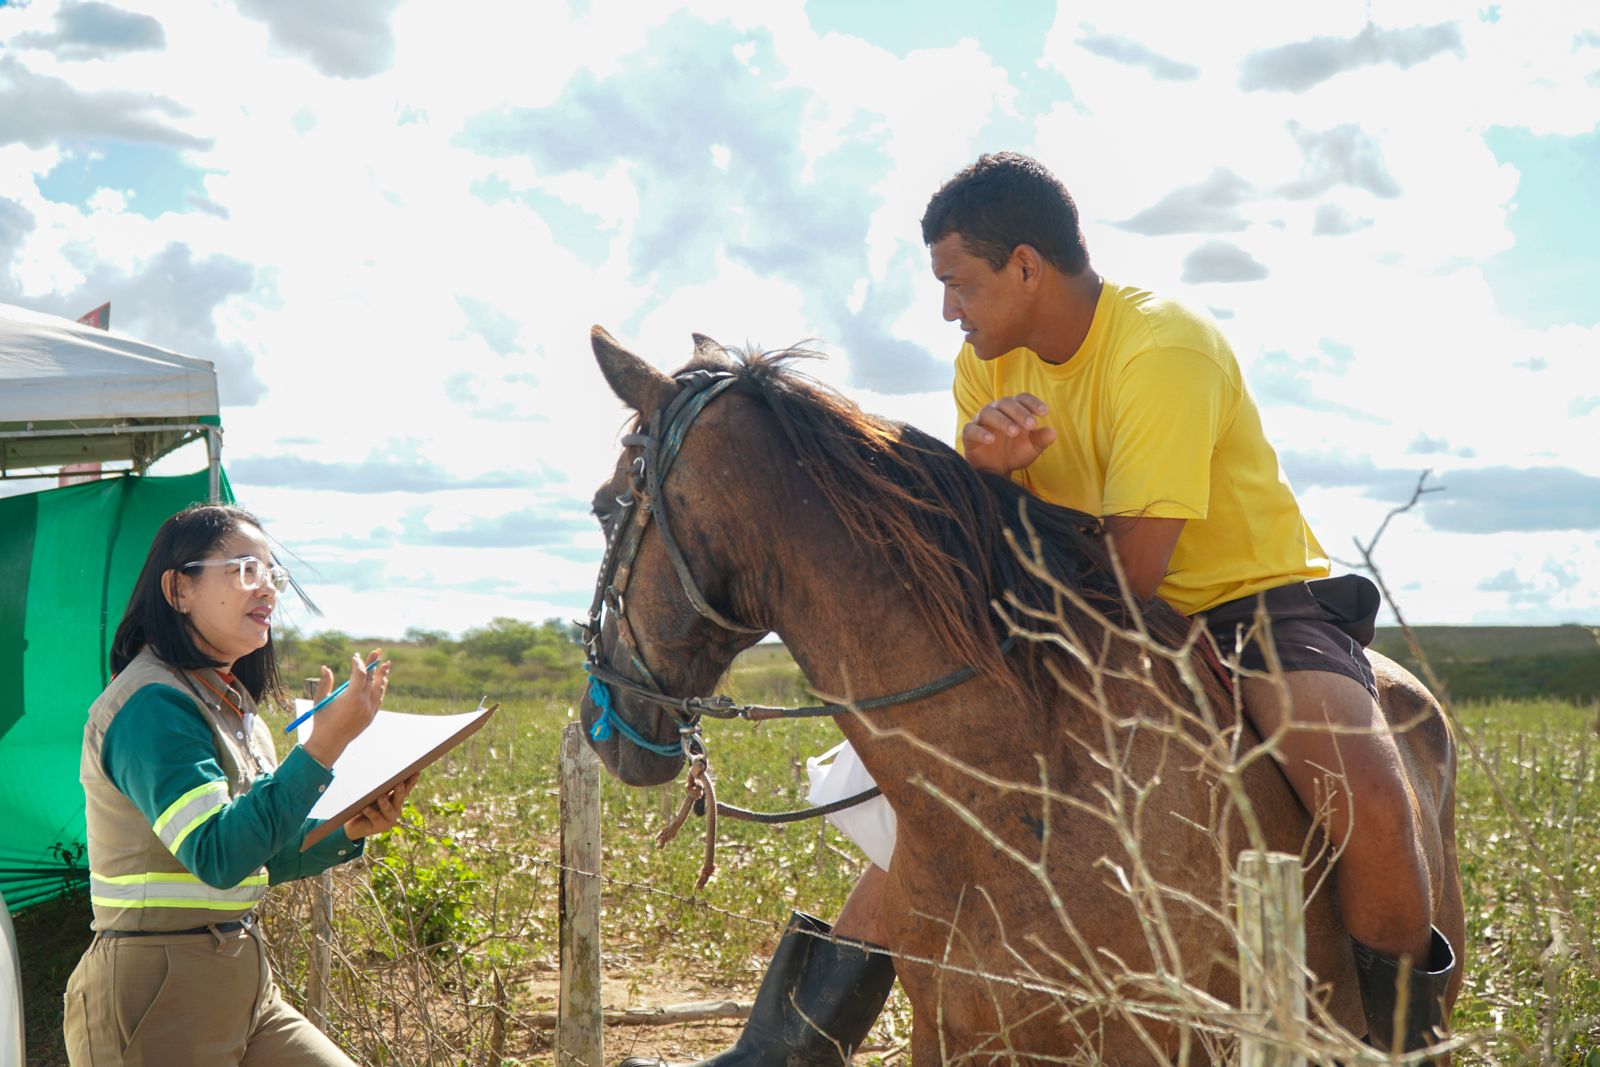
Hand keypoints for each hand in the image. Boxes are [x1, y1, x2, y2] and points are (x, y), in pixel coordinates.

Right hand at [301, 650, 390, 768]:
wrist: (330, 742)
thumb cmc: (322, 720)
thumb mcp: (320, 700)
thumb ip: (324, 683)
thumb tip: (325, 667)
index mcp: (352, 697)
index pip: (360, 674)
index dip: (358, 663)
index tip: (355, 656)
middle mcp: (364, 703)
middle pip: (372, 679)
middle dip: (374, 664)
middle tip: (377, 651)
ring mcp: (369, 710)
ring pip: (379, 689)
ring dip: (382, 676)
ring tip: (385, 665)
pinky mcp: (371, 716)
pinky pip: (379, 699)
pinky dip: (380, 689)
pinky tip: (381, 682)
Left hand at [343, 773, 418, 840]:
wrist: (357, 826)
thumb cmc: (366, 806)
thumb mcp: (374, 796)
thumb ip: (378, 789)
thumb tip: (375, 771)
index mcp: (396, 801)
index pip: (406, 790)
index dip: (411, 782)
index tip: (416, 773)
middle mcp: (396, 810)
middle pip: (399, 799)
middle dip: (400, 791)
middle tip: (399, 784)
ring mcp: (390, 820)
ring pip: (388, 810)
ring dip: (385, 803)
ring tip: (381, 797)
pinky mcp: (381, 827)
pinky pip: (375, 818)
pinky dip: (370, 812)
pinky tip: (366, 808)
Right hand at [961, 393, 1056, 475]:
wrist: (996, 471)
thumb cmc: (1014, 453)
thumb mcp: (1032, 448)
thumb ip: (1041, 439)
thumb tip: (1052, 433)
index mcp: (1013, 410)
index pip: (1022, 398)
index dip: (1033, 403)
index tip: (1045, 413)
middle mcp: (996, 411)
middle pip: (1006, 403)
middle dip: (1020, 413)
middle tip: (1032, 425)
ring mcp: (981, 422)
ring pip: (989, 413)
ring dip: (1003, 421)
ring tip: (1015, 432)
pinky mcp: (969, 434)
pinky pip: (971, 430)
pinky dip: (981, 433)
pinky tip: (991, 439)